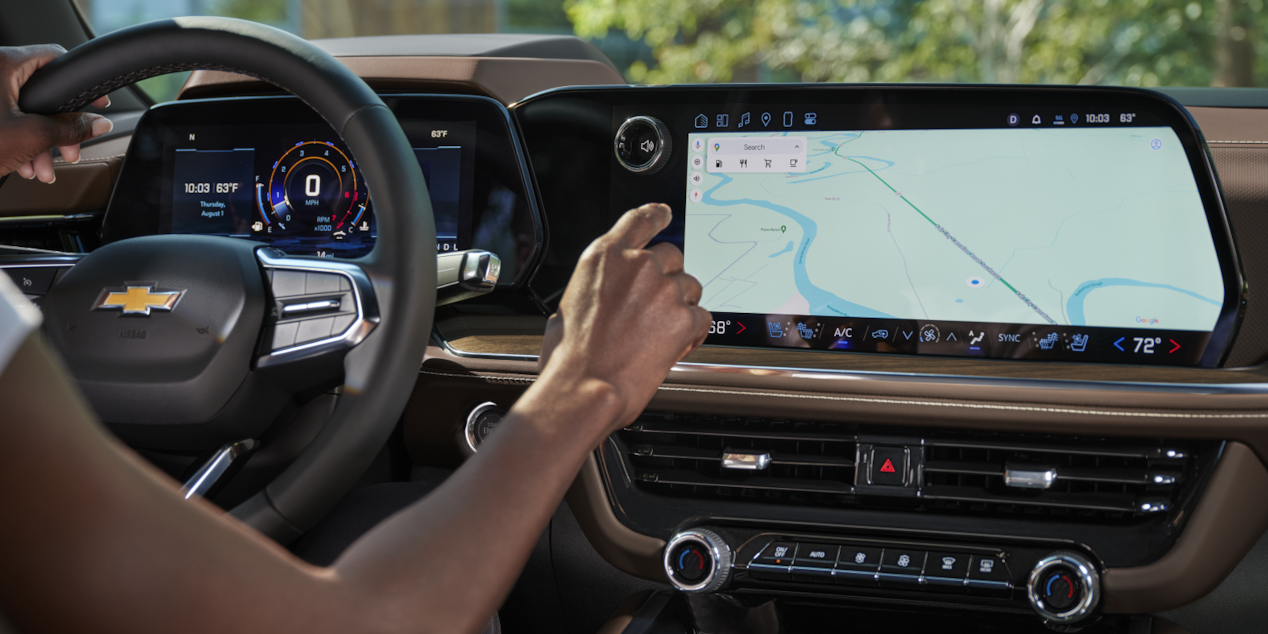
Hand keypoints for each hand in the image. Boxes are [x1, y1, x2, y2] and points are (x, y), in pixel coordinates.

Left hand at [1, 44, 111, 182]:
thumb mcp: (32, 136)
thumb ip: (71, 128)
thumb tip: (97, 123)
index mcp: (3, 63)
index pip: (55, 59)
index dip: (80, 84)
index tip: (96, 103)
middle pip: (40, 93)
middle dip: (57, 129)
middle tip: (68, 149)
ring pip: (23, 110)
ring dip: (39, 142)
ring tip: (43, 167)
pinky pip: (5, 117)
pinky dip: (19, 140)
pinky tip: (25, 163)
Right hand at [539, 203, 710, 429]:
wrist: (584, 388)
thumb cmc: (570, 356)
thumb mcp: (569, 305)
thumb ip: (597, 287)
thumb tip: (605, 294)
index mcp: (605, 257)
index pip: (640, 221)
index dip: (656, 215)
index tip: (664, 214)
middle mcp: (638, 267)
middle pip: (672, 257)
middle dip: (667, 279)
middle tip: (653, 307)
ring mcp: (664, 291)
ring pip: (690, 288)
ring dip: (681, 307)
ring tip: (658, 333)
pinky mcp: (683, 319)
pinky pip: (702, 317)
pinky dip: (693, 332)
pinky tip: (674, 346)